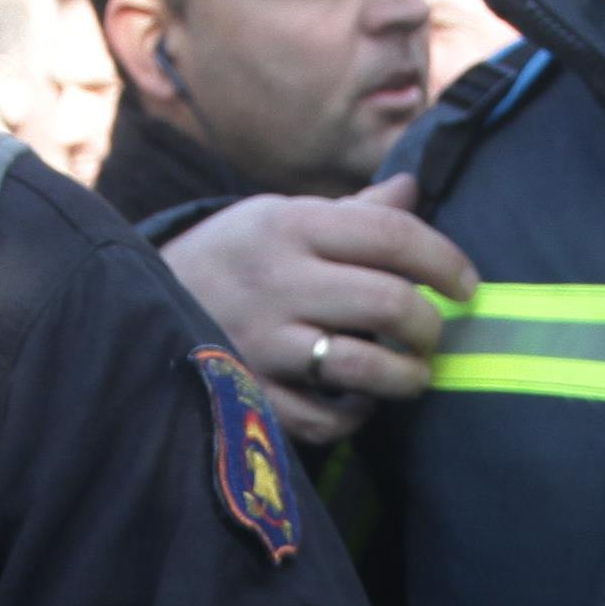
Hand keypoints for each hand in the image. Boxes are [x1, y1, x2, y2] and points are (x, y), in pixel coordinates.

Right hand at [157, 172, 480, 445]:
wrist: (137, 305)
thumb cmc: (232, 258)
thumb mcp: (280, 218)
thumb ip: (352, 212)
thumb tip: (413, 186)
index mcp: (289, 225)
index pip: (392, 234)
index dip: (444, 261)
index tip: (467, 285)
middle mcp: (275, 280)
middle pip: (389, 302)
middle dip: (430, 325)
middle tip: (433, 334)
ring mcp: (260, 342)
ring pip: (365, 368)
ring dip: (406, 376)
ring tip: (411, 373)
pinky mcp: (248, 395)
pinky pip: (327, 419)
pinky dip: (355, 416)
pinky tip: (357, 401)